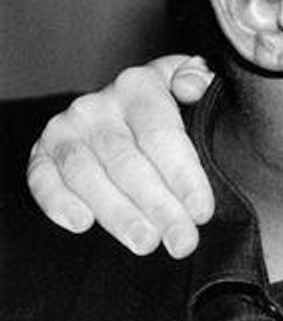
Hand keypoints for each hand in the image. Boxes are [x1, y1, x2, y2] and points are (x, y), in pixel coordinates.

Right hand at [26, 55, 215, 256]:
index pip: (161, 134)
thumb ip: (201, 78)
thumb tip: (190, 88)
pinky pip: (42, 180)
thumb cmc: (172, 104)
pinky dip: (57, 202)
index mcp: (138, 85)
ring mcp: (65, 129)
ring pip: (88, 176)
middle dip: (159, 207)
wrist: (130, 108)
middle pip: (128, 162)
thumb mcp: (194, 83)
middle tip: (182, 241)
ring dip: (118, 214)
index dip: (184, 175)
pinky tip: (82, 223)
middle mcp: (97, 105)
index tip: (202, 212)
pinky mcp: (42, 154)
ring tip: (146, 242)